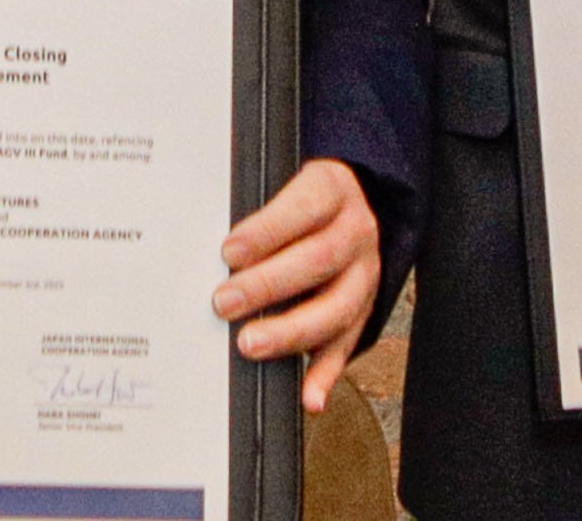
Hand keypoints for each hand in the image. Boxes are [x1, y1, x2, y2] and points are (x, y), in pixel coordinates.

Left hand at [215, 158, 381, 409]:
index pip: (303, 209)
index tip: (229, 251)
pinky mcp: (363, 313)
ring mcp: (363, 276)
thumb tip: (217, 250)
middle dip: (268, 284)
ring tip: (250, 344)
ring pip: (337, 309)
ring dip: (290, 331)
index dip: (266, 231)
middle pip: (319, 260)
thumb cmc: (306, 201)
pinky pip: (347, 347)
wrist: (361, 203)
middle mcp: (355, 234)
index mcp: (333, 192)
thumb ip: (261, 215)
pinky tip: (308, 396)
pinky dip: (326, 376)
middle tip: (225, 302)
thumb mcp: (289, 186)